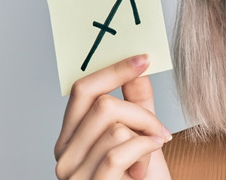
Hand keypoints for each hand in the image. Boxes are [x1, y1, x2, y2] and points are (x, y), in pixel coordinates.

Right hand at [54, 55, 172, 179]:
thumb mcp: (141, 136)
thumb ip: (137, 102)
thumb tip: (139, 66)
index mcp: (71, 138)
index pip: (82, 89)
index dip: (114, 70)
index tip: (143, 58)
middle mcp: (65, 156)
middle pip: (103, 105)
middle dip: (142, 112)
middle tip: (160, 130)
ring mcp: (74, 175)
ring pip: (115, 127)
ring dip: (147, 136)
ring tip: (154, 152)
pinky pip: (119, 153)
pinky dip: (144, 150)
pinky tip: (151, 160)